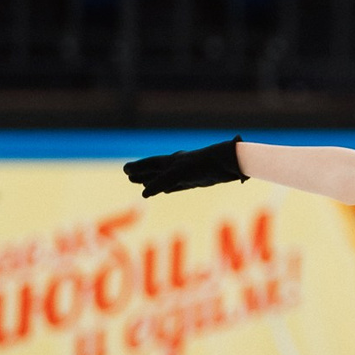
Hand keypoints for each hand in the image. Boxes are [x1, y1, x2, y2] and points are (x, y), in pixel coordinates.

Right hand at [121, 137, 244, 198]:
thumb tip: (144, 194)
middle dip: (142, 173)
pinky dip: (169, 188)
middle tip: (128, 175)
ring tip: (142, 183)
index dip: (138, 167)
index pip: (151, 164)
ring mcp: (187, 173)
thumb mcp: (179, 173)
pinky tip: (165, 191)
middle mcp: (178, 165)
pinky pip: (178, 185)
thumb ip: (161, 182)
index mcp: (172, 160)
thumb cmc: (205, 164)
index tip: (126, 170)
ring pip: (165, 177)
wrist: (229, 162)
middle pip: (155, 170)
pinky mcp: (197, 181)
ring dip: (153, 180)